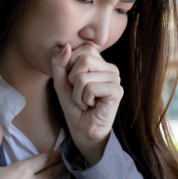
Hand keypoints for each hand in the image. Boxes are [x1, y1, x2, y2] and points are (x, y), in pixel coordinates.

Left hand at [50, 42, 123, 165]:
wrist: (84, 132)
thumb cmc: (75, 108)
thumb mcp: (62, 83)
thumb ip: (60, 64)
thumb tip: (65, 46)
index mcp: (100, 63)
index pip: (82, 49)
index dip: (70, 66)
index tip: (74, 84)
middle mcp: (110, 68)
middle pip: (83, 59)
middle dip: (73, 80)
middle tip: (80, 94)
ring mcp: (115, 79)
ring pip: (84, 75)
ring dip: (77, 94)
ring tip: (85, 102)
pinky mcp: (117, 91)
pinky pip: (90, 87)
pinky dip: (84, 99)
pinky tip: (92, 106)